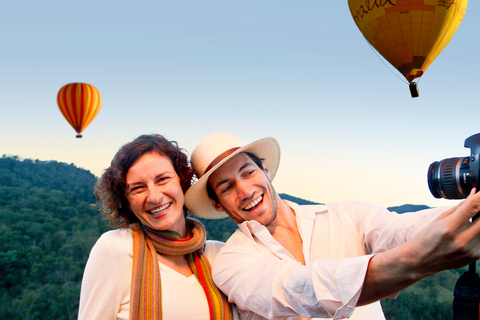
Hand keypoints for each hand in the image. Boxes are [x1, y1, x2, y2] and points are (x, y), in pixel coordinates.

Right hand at [359, 189, 479, 305]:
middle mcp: (462, 240)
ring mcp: (471, 250)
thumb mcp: (440, 219)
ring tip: (470, 221)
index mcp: (449, 227)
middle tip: (478, 206)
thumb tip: (475, 193)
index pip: (473, 206)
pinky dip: (479, 232)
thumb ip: (460, 207)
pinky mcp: (476, 257)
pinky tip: (471, 231)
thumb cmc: (428, 238)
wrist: (421, 261)